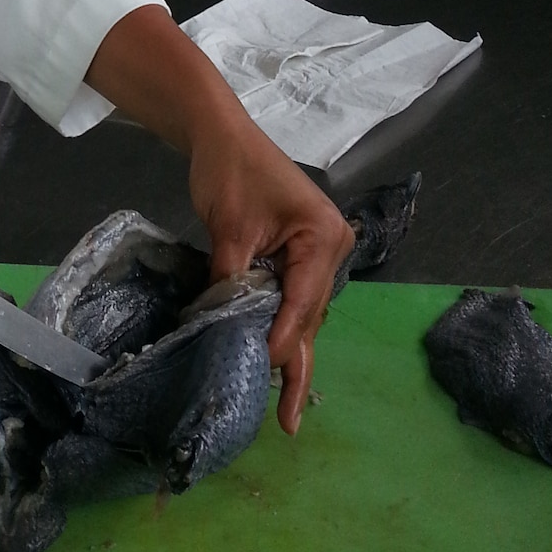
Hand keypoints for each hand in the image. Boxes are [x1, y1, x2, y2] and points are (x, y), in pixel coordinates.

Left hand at [186, 114, 353, 433]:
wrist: (219, 133)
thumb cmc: (229, 170)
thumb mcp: (229, 228)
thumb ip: (232, 279)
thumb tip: (223, 327)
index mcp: (324, 237)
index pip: (302, 301)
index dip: (282, 339)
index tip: (263, 373)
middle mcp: (332, 247)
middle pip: (310, 314)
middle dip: (295, 361)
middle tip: (286, 418)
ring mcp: (319, 251)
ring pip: (303, 311)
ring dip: (288, 348)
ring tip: (281, 404)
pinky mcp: (300, 253)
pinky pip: (293, 296)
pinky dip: (280, 324)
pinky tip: (272, 359)